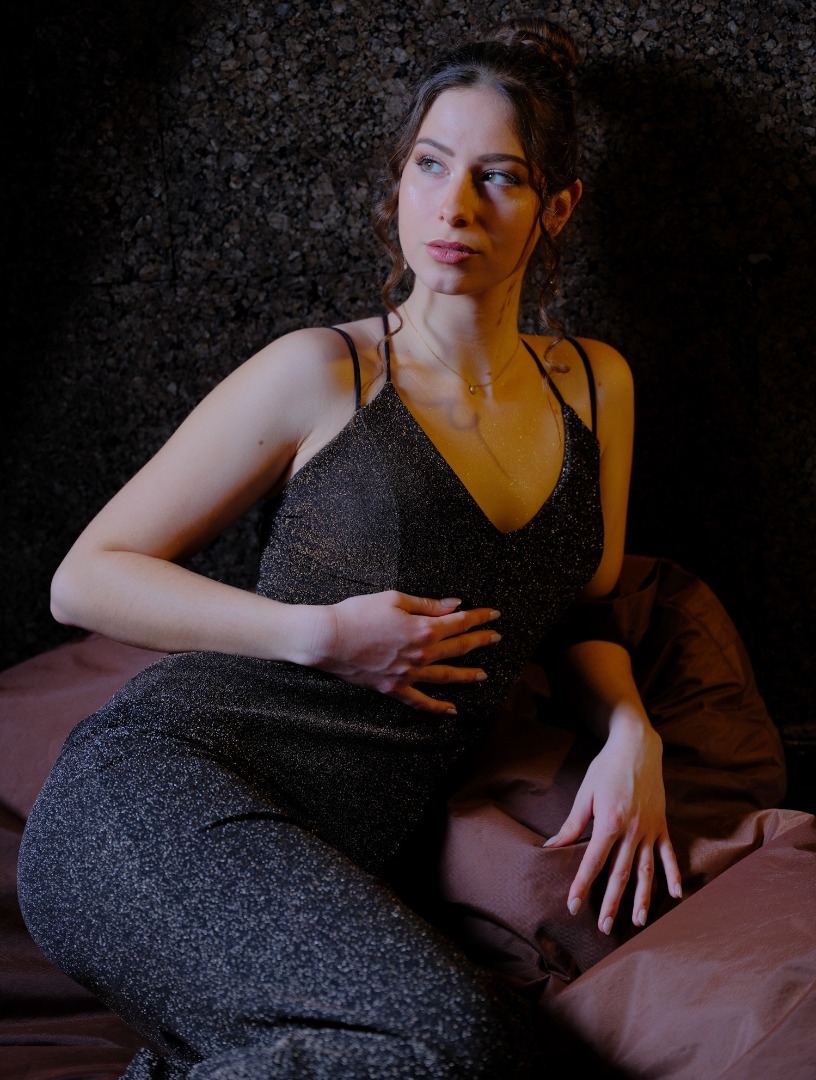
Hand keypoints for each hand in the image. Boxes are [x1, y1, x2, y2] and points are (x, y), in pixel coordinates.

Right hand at [308, 591, 501, 713]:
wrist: (328, 639)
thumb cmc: (358, 613)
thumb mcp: (394, 599)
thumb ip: (428, 604)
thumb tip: (454, 605)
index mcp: (423, 629)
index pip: (459, 623)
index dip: (479, 617)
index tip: (494, 615)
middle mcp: (421, 655)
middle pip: (459, 648)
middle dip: (480, 641)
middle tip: (496, 638)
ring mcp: (409, 675)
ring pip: (447, 677)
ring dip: (468, 675)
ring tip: (484, 675)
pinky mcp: (394, 688)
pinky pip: (421, 702)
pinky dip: (438, 708)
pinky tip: (452, 710)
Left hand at [544, 713, 681, 931]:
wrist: (636, 746)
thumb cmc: (606, 768)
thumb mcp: (585, 794)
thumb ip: (572, 825)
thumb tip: (552, 847)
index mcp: (610, 822)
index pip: (593, 861)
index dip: (582, 885)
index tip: (573, 906)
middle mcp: (633, 830)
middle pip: (621, 873)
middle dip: (611, 902)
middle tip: (603, 927)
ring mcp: (651, 829)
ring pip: (646, 870)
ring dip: (642, 897)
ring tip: (637, 922)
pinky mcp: (662, 825)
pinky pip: (669, 854)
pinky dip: (672, 875)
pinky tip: (674, 896)